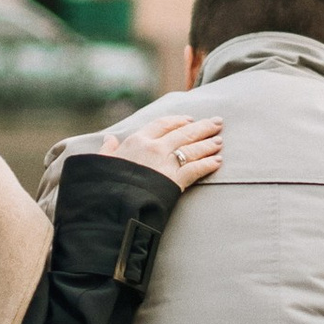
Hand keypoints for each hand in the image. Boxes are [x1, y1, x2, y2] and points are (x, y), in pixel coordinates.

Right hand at [103, 110, 222, 190]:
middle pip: (184, 133)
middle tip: (217, 123)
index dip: (179, 121)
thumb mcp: (103, 162)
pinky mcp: (174, 180)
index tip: (189, 119)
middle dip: (203, 127)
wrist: (111, 204)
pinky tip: (217, 162)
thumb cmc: (105, 183)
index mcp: (137, 140)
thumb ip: (108, 150)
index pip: (163, 124)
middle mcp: (154, 147)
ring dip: (208, 144)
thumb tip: (109, 139)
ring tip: (220, 141)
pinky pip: (195, 169)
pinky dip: (208, 164)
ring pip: (193, 149)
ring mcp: (165, 163)